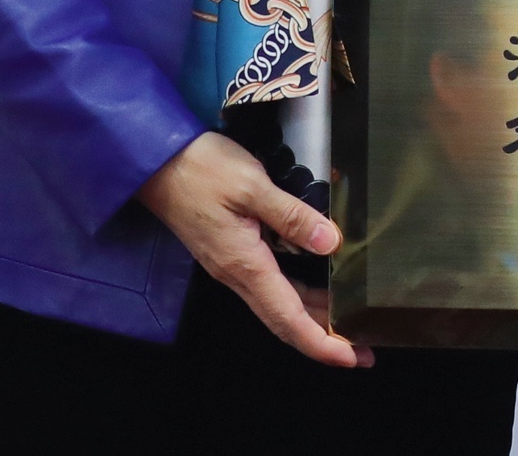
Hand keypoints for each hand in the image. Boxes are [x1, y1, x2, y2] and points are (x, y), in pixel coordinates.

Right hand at [136, 130, 369, 368]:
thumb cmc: (200, 169)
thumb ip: (292, 216)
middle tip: (362, 349)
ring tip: (347, 322)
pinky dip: (296, 297)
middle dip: (324, 338)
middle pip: (285, 319)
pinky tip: (316, 288)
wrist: (154, 160)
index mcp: (245, 264)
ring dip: (312, 318)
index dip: (322, 343)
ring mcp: (230, 265)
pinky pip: (268, 286)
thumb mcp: (252, 185)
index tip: (353, 357)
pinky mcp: (229, 251)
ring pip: (277, 304)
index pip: (289, 318)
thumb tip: (331, 243)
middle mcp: (237, 274)